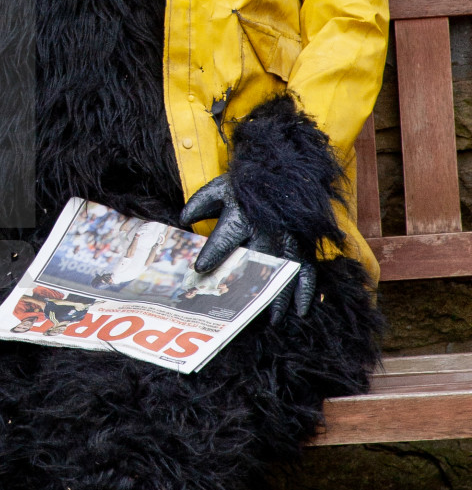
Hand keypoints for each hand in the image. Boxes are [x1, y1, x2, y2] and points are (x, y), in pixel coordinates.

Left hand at [180, 174, 314, 321]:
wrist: (281, 170)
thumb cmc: (246, 186)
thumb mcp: (219, 189)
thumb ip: (200, 204)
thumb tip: (183, 220)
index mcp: (243, 216)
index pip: (226, 236)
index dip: (213, 252)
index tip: (200, 268)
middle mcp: (266, 230)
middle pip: (257, 261)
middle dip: (247, 286)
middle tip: (239, 309)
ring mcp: (287, 239)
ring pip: (283, 272)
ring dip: (278, 296)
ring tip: (272, 319)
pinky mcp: (302, 244)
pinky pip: (307, 269)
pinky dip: (305, 290)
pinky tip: (300, 310)